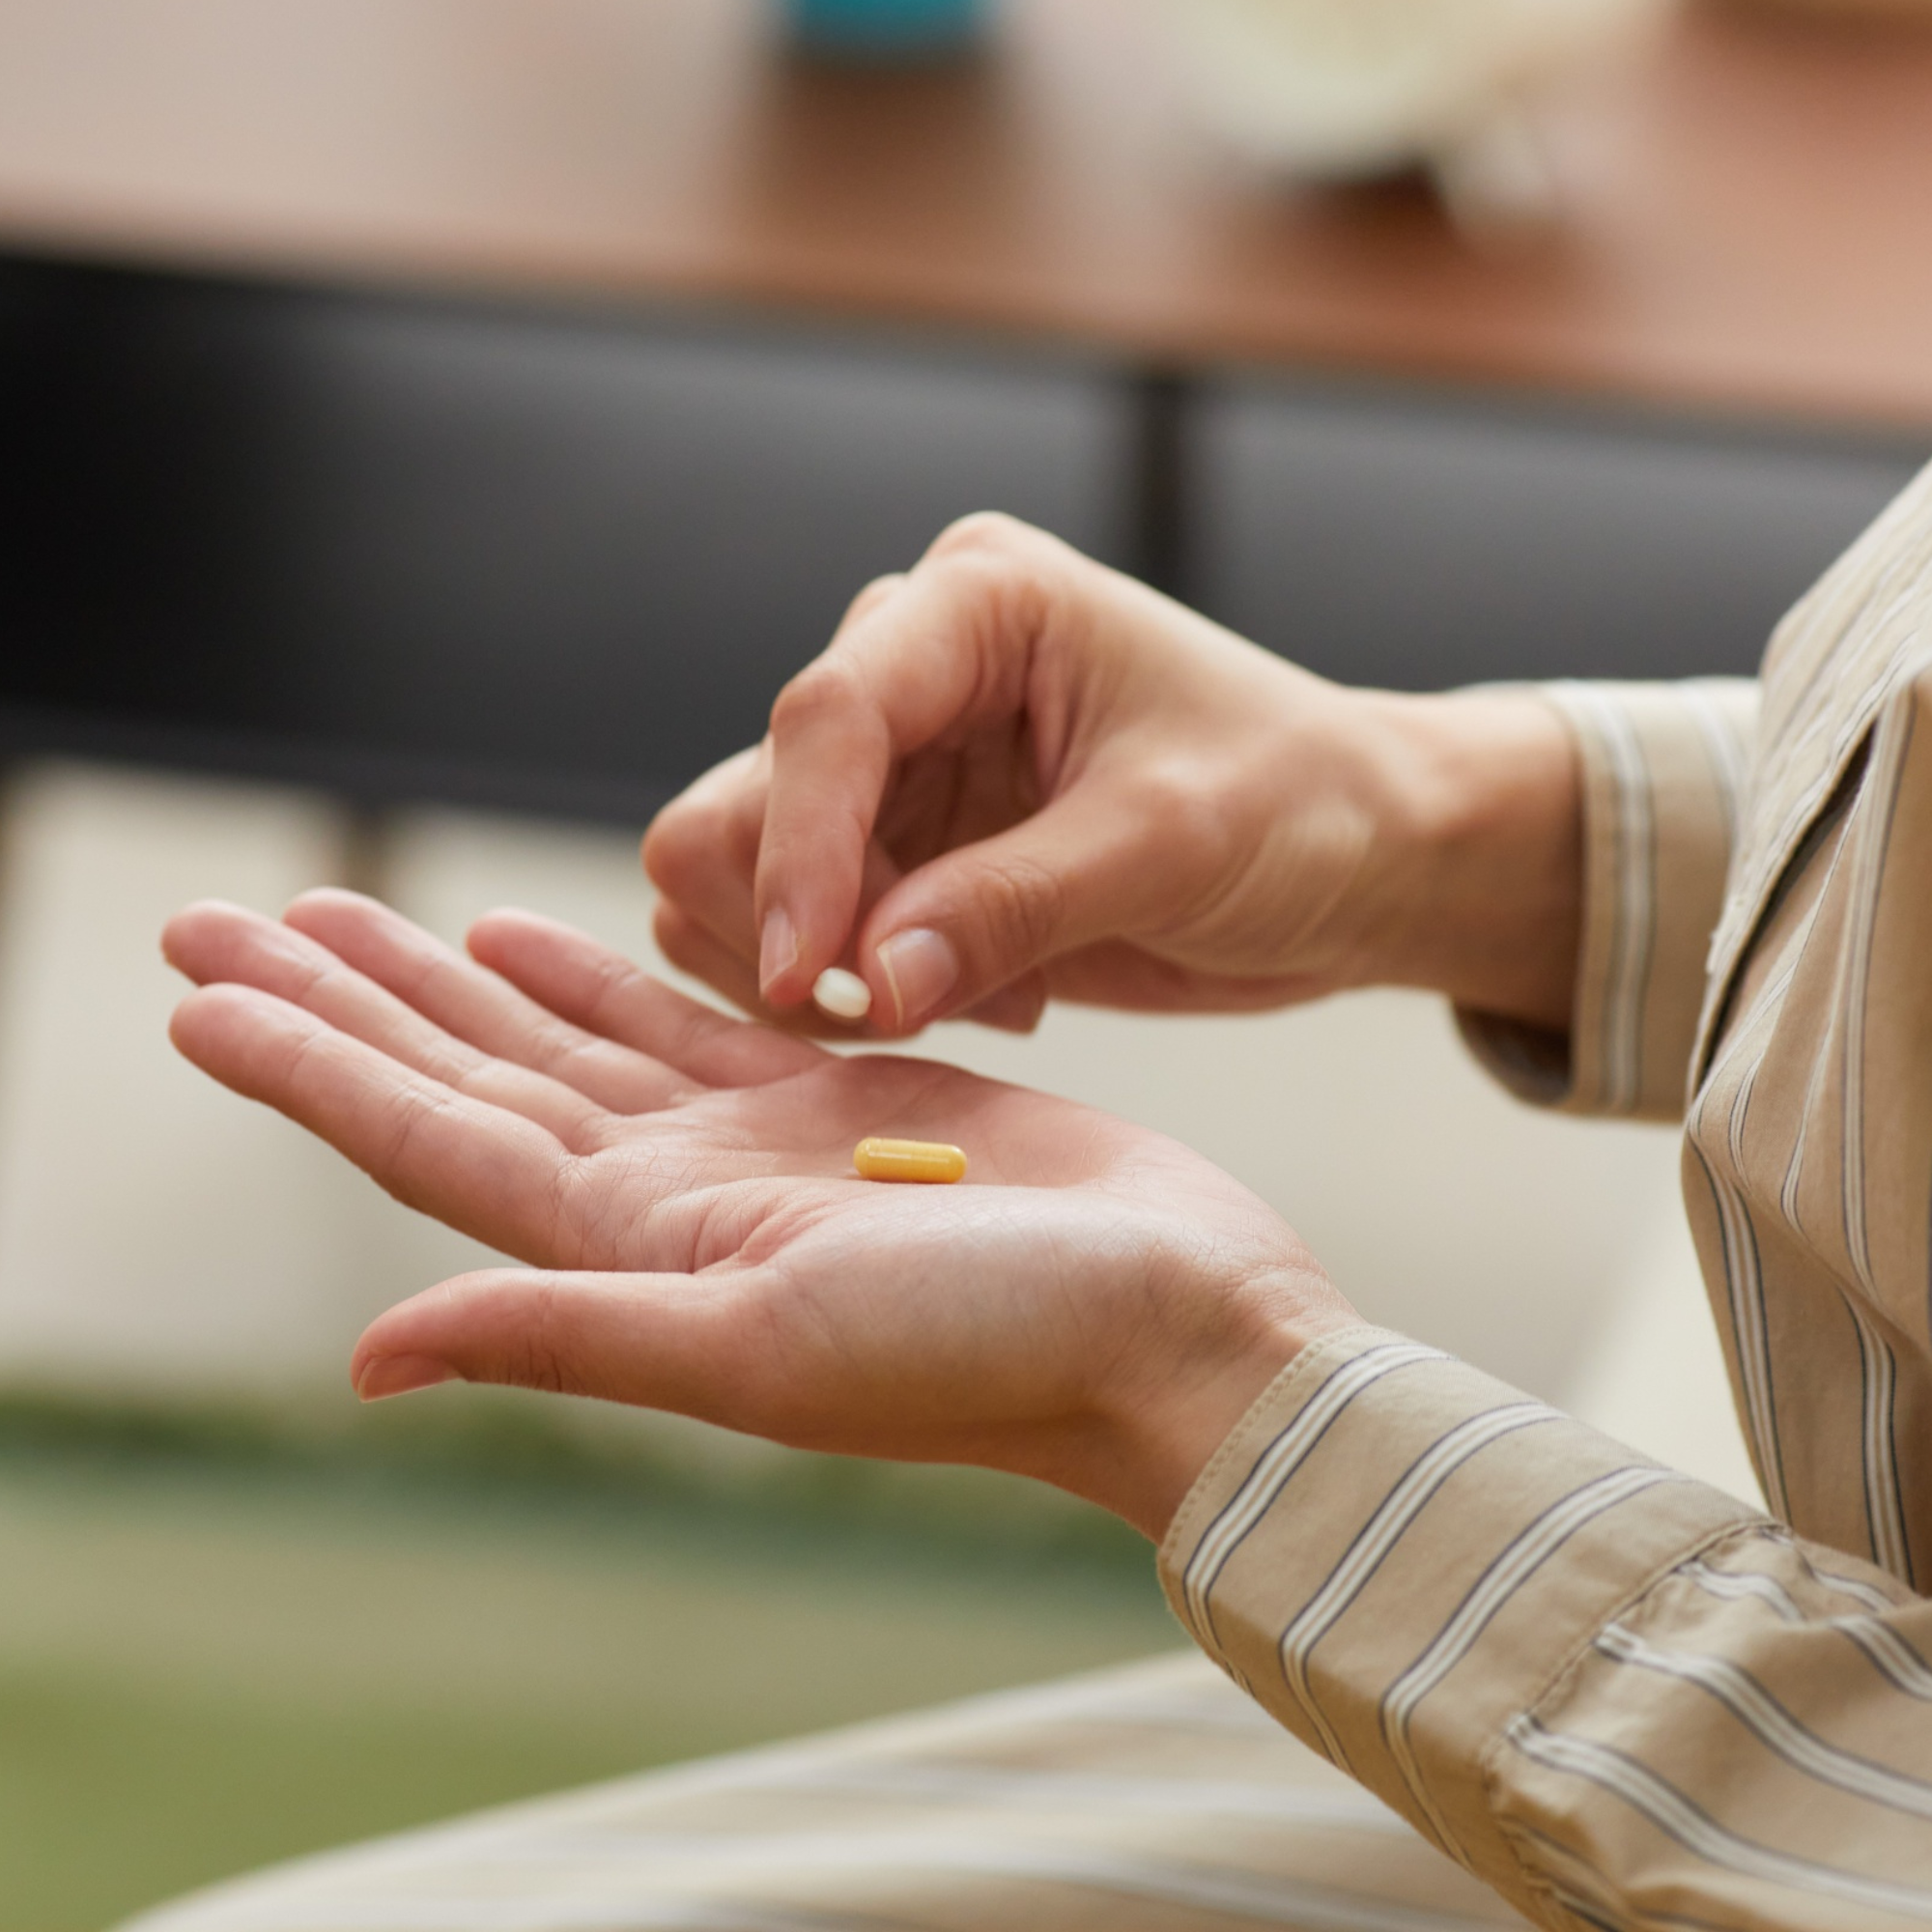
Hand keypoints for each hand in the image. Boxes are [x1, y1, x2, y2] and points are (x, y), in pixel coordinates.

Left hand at [162, 891, 1356, 1539]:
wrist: (1173, 1321)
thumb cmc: (998, 1347)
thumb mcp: (766, 1351)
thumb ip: (569, 1333)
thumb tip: (369, 1359)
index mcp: (641, 1253)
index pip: (431, 1141)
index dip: (310, 1066)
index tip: (200, 990)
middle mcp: (674, 1202)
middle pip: (468, 1075)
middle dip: (345, 994)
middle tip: (223, 913)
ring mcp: (751, 1148)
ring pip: (562, 1037)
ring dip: (451, 976)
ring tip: (355, 910)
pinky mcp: (837, 1096)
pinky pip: (681, 1020)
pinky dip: (598, 975)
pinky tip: (539, 936)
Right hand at [644, 513, 1581, 1039]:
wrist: (1359, 859)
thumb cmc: (1297, 804)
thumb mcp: (1168, 844)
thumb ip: (1013, 907)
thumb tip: (867, 983)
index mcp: (977, 607)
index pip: (829, 717)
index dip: (799, 853)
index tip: (811, 979)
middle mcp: (912, 670)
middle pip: (746, 797)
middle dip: (798, 921)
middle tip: (906, 1003)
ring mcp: (897, 768)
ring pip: (741, 873)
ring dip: (820, 968)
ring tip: (972, 996)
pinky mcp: (902, 854)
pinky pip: (800, 934)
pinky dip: (853, 993)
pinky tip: (982, 994)